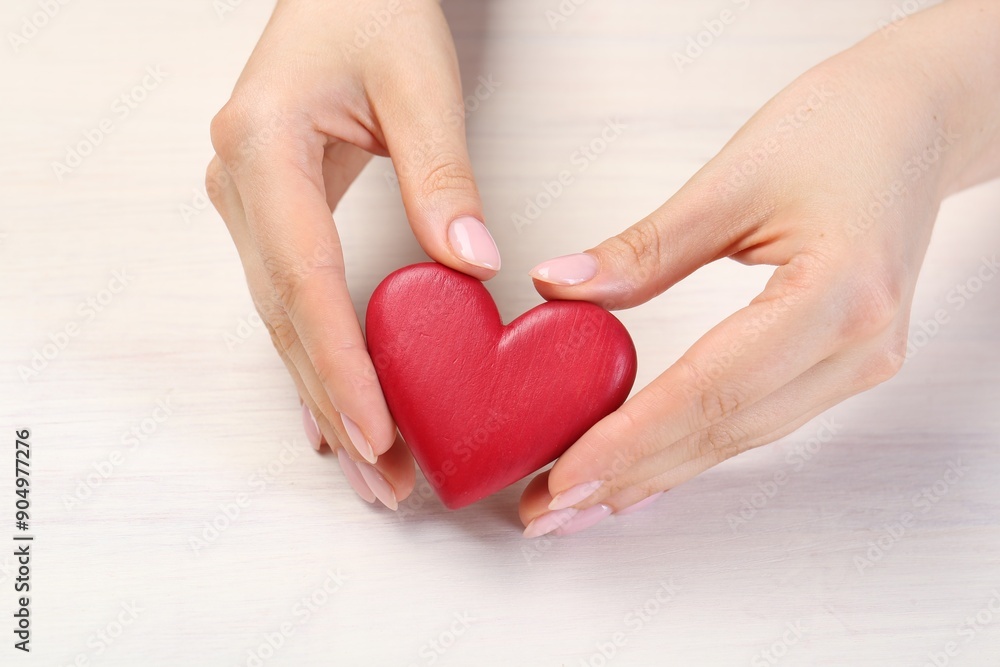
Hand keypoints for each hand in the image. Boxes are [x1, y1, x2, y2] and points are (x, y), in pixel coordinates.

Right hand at [207, 0, 499, 508]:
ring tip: (371, 470)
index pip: (304, 278)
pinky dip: (319, 359)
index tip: (379, 431)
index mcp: (263, 146)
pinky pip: (292, 301)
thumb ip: (440, 173)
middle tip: (385, 481)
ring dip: (327, 396)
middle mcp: (239, 183)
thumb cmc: (372, 9)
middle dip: (338, 403)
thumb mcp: (418, 81)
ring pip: (285, 321)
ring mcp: (247, 202)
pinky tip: (338, 410)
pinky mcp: (271, 213)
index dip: (341, 363)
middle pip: (288, 317)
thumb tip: (471, 264)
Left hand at [518, 0, 999, 536]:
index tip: (564, 473)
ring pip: (738, 438)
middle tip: (549, 509)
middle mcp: (858, 346)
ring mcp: (858, 363)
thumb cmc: (840, 128)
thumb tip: (560, 289)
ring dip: (655, 474)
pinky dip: (693, 448)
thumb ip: (643, 248)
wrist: (915, 120)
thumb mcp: (731, 179)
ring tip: (580, 502)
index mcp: (837, 294)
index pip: (711, 389)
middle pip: (722, 430)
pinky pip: (756, 420)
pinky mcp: (843, 364)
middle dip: (629, 475)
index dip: (631, 438)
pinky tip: (645, 471)